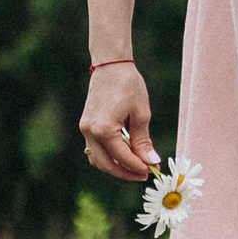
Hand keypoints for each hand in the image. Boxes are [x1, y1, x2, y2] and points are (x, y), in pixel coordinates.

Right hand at [80, 64, 157, 180]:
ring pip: (98, 159)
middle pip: (106, 164)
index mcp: (104, 129)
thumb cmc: (128, 85)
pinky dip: (109, 155)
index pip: (122, 157)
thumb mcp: (141, 114)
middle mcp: (90, 131)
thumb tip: (151, 161)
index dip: (138, 166)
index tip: (152, 170)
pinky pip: (95, 148)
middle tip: (144, 173)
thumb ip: (143, 140)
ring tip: (136, 166)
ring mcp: (85, 129)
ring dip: (115, 166)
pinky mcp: (86, 125)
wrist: (111, 65)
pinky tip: (125, 155)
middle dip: (125, 172)